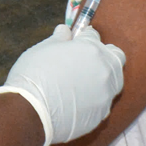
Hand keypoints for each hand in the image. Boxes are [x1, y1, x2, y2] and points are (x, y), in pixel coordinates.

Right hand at [0, 23, 126, 145]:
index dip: (83, 37)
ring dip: (103, 78)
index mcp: (91, 49)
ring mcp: (106, 94)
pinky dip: (94, 99)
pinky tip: (78, 102)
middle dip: (103, 55)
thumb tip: (65, 30)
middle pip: (115, 56)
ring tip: (83, 83)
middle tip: (85, 60)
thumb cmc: (33, 76)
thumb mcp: (42, 49)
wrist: (29, 112)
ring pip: (114, 81)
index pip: (93, 35)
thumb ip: (59, 39)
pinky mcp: (101, 114)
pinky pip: (103, 102)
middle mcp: (104, 70)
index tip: (76, 41)